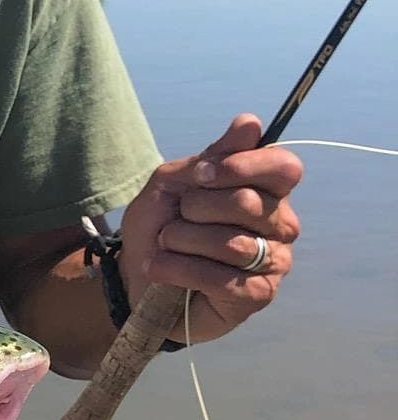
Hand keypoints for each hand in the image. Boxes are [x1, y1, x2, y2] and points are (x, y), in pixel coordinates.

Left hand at [119, 113, 301, 342]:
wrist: (135, 276)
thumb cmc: (160, 225)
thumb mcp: (175, 181)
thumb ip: (214, 155)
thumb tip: (251, 123)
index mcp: (266, 189)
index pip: (284, 166)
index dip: (241, 165)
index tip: (200, 175)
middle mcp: (280, 224)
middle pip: (248, 202)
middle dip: (196, 207)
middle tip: (177, 217)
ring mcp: (274, 262)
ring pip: (232, 243)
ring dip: (182, 240)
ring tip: (165, 243)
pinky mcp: (258, 296)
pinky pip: (222, 278)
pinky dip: (179, 269)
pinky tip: (160, 268)